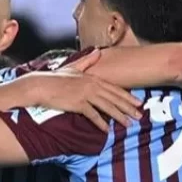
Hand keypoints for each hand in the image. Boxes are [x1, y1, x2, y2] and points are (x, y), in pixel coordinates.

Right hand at [27, 51, 141, 129]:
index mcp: (93, 78)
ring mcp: (86, 94)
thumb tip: (97, 52)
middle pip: (114, 98)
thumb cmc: (55, 78)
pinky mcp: (78, 103)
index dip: (127, 96)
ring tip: (128, 124)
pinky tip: (107, 129)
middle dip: (128, 108)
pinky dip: (101, 123)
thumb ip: (88, 61)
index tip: (137, 103)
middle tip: (140, 116)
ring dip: (119, 116)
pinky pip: (93, 115)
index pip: (114, 88)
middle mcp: (92, 85)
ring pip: (107, 107)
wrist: (41, 85)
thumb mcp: (74, 67)